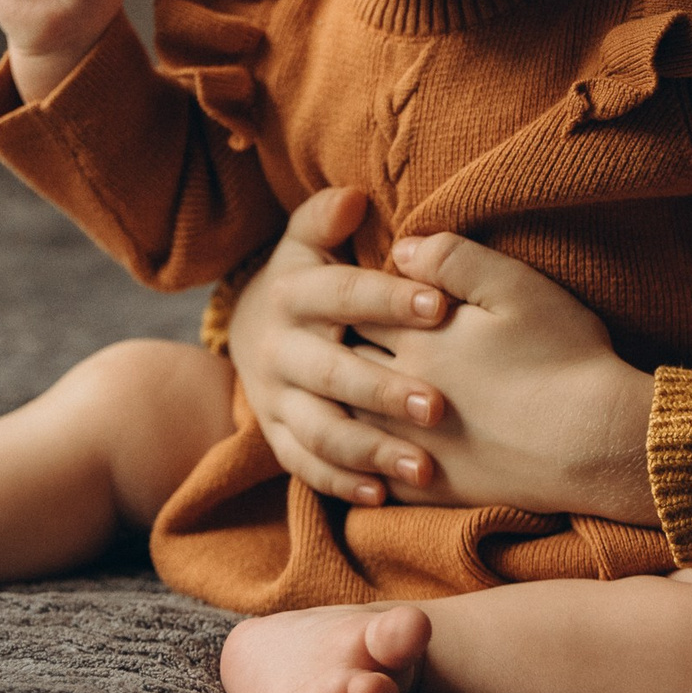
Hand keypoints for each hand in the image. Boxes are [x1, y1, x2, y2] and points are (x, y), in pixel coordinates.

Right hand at [224, 188, 452, 507]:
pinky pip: (306, 466)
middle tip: (439, 406)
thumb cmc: (307, 279)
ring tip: (423, 465)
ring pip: (321, 430)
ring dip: (370, 449)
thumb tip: (355, 197)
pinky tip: (382, 495)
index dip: (390, 299)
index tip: (442, 308)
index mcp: (292, 294)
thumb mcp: (305, 240)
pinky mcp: (279, 438)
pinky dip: (341, 482)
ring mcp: (277, 400)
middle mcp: (280, 350)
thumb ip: (327, 218)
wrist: (250, 332)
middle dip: (384, 390)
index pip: (343, 294)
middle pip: (331, 373)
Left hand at [363, 234, 656, 524]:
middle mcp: (401, 393)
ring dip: (340, 400)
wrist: (595, 443)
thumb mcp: (515, 288)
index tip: (350, 288)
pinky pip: (373, 473)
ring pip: (349, 420)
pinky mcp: (431, 490)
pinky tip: (361, 448)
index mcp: (419, 339)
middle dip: (334, 345)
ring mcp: (412, 446)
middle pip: (345, 362)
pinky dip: (358, 458)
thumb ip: (452, 259)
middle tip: (328, 333)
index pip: (359, 308)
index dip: (352, 294)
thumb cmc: (564, 357)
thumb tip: (401, 250)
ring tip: (338, 386)